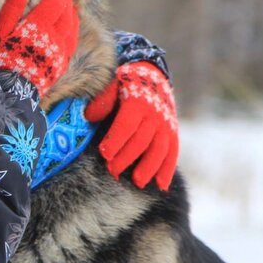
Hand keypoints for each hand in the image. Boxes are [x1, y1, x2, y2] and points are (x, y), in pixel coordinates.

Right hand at [0, 0, 79, 96]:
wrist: (9, 92)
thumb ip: (12, 7)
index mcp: (39, 26)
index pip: (56, 1)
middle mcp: (55, 38)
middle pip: (68, 14)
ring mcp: (60, 53)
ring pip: (73, 28)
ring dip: (72, 14)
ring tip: (69, 7)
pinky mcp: (61, 65)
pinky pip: (72, 43)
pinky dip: (72, 30)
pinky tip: (69, 30)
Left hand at [85, 62, 178, 190]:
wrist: (153, 76)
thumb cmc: (125, 85)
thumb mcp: (113, 85)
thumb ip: (102, 100)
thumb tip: (89, 116)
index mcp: (137, 103)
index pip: (126, 124)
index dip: (116, 140)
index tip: (104, 154)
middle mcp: (154, 116)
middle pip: (141, 140)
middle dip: (127, 157)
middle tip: (112, 171)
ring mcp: (166, 126)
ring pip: (160, 149)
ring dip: (149, 167)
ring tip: (137, 182)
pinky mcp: (173, 134)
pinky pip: (173, 153)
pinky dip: (168, 169)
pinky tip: (161, 186)